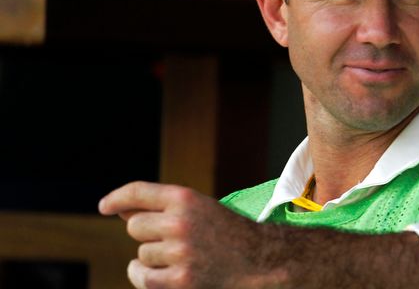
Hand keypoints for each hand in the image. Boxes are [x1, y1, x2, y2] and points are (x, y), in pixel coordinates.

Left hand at [99, 181, 279, 288]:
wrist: (259, 260)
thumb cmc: (226, 232)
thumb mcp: (199, 208)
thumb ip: (163, 207)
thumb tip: (120, 210)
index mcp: (186, 198)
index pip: (138, 192)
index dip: (117, 198)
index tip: (104, 207)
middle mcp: (180, 222)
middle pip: (135, 227)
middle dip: (147, 233)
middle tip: (173, 238)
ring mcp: (179, 253)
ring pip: (141, 254)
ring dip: (154, 257)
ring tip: (183, 256)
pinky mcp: (180, 280)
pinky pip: (143, 277)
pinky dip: (145, 276)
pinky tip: (160, 273)